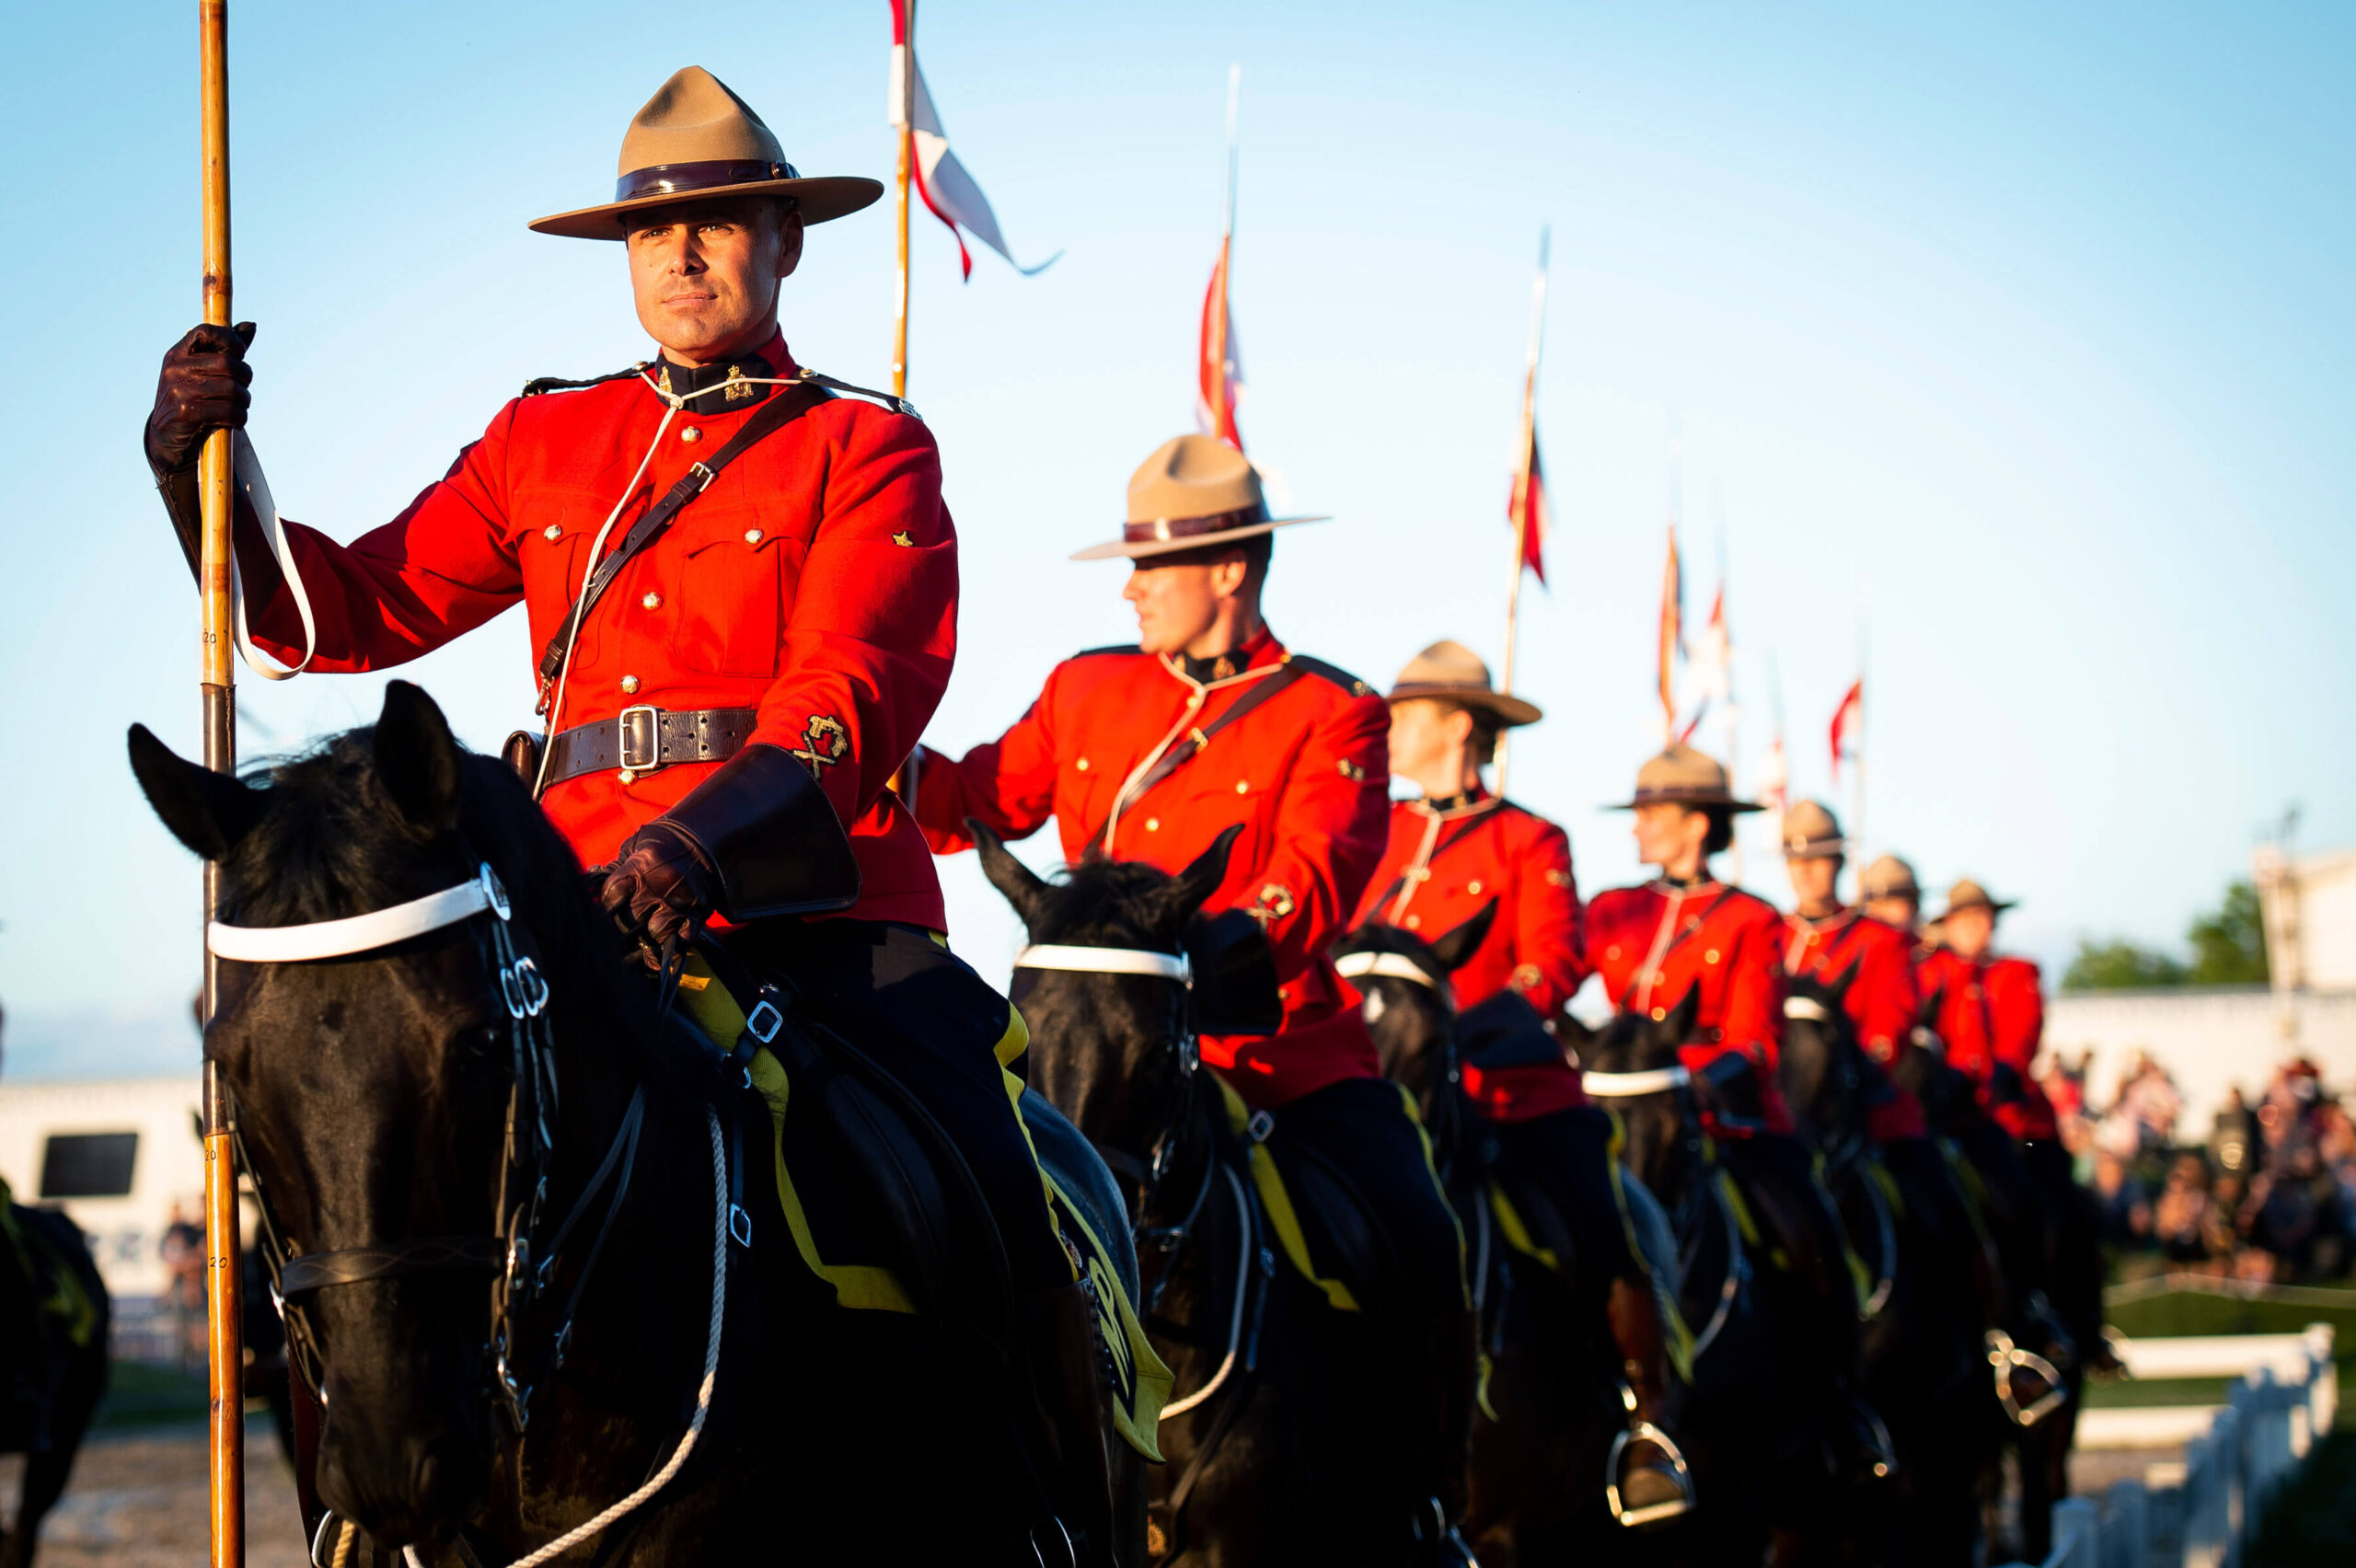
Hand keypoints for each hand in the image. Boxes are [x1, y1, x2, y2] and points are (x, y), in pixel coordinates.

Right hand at [147, 321, 255, 473]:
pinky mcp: (185, 413)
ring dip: (245, 400)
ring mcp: (178, 391)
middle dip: (245, 376)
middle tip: (244, 387)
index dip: (230, 339)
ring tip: (241, 406)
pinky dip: (240, 417)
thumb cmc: (192, 398)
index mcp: (177, 354)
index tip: (240, 353)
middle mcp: (175, 369)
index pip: (206, 331)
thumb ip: (225, 350)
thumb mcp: (201, 371)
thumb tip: (251, 326)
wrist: (167, 436)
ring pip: (232, 389)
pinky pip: (228, 411)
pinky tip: (236, 420)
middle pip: (228, 363)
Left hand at [599, 819, 720, 961]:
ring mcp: (681, 900)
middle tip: (618, 935)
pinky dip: (673, 949)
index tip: (602, 914)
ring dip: (648, 940)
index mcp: (640, 866)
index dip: (604, 907)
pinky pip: (684, 938)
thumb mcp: (634, 850)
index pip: (612, 893)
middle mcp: (660, 884)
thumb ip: (614, 868)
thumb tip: (588, 877)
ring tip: (641, 945)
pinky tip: (661, 955)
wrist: (700, 843)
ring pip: (658, 930)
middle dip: (622, 928)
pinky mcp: (698, 912)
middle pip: (632, 916)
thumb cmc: (659, 851)